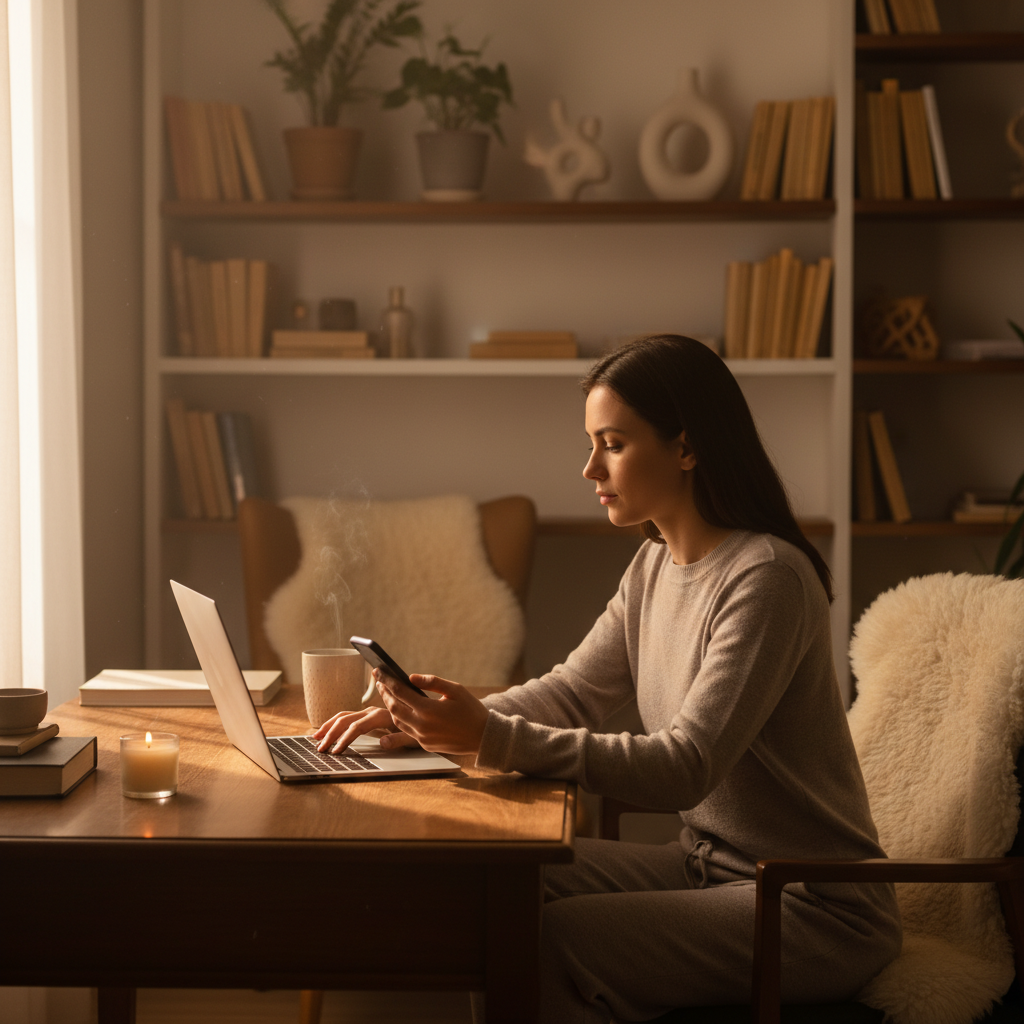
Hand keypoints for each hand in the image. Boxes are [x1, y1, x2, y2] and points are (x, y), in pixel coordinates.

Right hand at [312, 705, 419, 753]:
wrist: (424, 717)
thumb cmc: (420, 729)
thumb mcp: (414, 738)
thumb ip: (399, 739)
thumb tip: (382, 743)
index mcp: (383, 715)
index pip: (358, 726)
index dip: (346, 739)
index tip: (336, 751)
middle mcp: (373, 711)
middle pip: (346, 719)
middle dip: (331, 733)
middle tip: (320, 749)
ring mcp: (369, 713)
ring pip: (344, 716)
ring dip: (329, 727)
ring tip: (316, 739)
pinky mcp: (367, 717)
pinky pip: (347, 718)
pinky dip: (334, 724)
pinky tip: (326, 731)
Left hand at [374, 669, 488, 755]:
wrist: (483, 737)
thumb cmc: (472, 710)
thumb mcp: (456, 690)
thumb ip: (432, 682)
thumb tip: (411, 677)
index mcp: (428, 709)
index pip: (400, 691)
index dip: (387, 680)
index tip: (378, 671)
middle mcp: (421, 725)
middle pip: (393, 707)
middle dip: (384, 692)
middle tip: (380, 680)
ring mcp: (422, 737)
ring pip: (397, 721)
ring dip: (390, 706)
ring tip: (388, 693)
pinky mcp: (424, 745)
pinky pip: (406, 730)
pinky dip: (400, 718)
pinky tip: (401, 709)